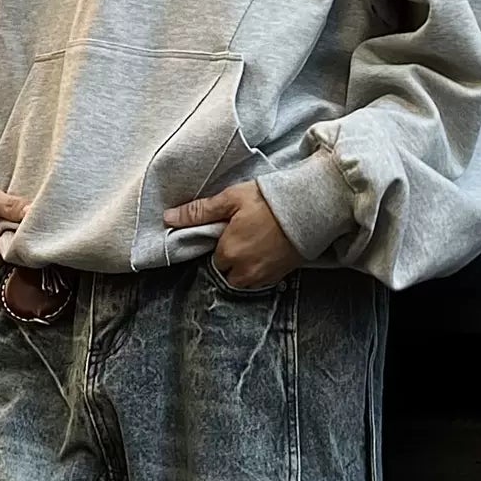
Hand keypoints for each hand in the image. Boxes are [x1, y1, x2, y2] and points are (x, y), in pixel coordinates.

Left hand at [163, 180, 303, 289]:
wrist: (312, 207)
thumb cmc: (269, 200)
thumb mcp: (231, 199)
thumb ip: (199, 212)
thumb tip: (168, 218)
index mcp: (228, 253)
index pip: (213, 259)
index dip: (220, 245)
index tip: (230, 232)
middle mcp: (243, 272)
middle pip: (227, 274)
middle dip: (231, 260)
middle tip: (243, 237)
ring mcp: (263, 277)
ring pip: (243, 280)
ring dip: (244, 268)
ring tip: (256, 245)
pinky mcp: (280, 277)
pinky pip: (261, 281)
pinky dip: (261, 270)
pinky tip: (268, 251)